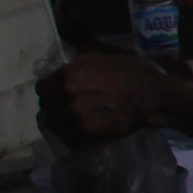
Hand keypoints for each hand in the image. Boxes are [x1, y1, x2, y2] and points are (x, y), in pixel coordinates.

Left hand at [51, 49, 192, 137]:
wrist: (151, 95)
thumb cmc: (131, 72)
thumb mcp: (101, 56)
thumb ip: (80, 60)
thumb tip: (71, 53)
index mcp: (68, 73)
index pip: (42, 89)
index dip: (49, 95)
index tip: (57, 98)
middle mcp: (68, 91)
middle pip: (46, 108)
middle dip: (55, 110)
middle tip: (65, 114)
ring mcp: (76, 111)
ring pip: (55, 125)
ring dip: (63, 126)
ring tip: (72, 127)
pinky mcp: (86, 129)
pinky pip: (70, 138)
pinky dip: (74, 140)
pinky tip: (81, 138)